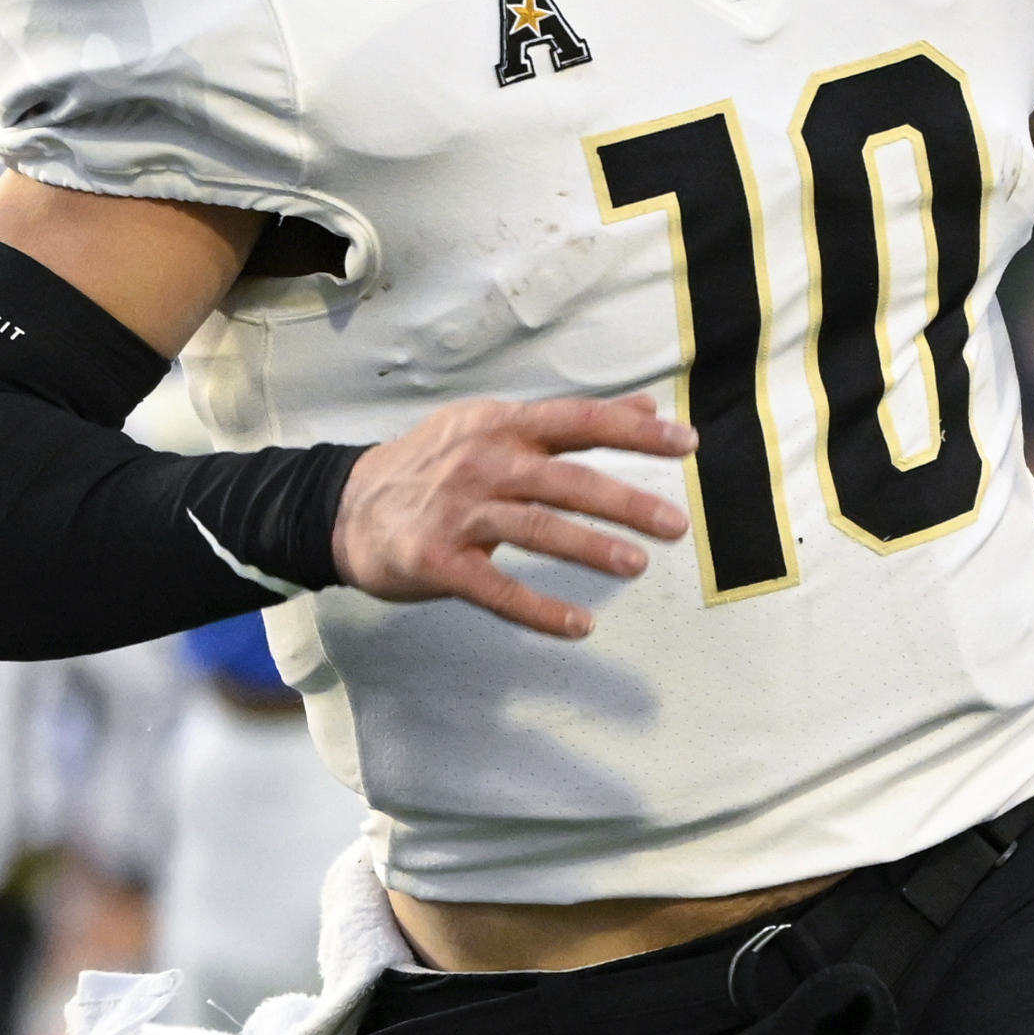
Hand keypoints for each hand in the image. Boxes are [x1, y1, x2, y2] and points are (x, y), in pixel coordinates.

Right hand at [332, 394, 692, 638]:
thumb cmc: (434, 465)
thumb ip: (570, 422)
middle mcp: (481, 463)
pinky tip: (579, 626)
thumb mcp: (494, 425)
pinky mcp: (437, 562)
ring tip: (637, 565)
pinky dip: (539, 610)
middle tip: (676, 523)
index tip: (686, 445)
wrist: (346, 508)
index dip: (634, 433)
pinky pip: (496, 589)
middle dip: (624, 500)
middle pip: (563, 480)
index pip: (578, 422)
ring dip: (590, 548)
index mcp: (501, 426)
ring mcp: (457, 513)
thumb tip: (646, 408)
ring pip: (534, 529)